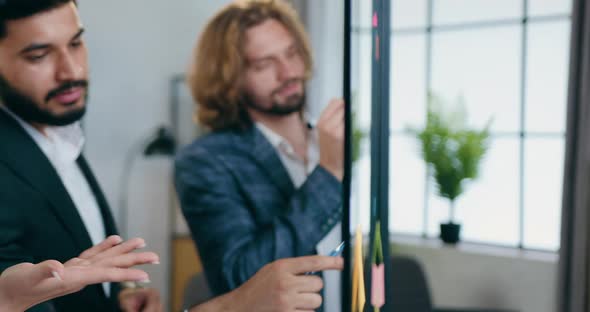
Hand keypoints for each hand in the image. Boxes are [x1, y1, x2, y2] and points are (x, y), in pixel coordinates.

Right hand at [0, 235, 158, 310]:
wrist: (6, 295)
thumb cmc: (15, 288)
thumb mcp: (27, 278)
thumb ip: (43, 273)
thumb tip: (58, 270)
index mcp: (74, 279)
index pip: (107, 274)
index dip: (127, 272)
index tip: (147, 274)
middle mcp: (79, 276)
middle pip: (112, 266)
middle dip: (134, 261)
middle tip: (156, 257)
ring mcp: (75, 272)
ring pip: (105, 258)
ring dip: (123, 250)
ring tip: (142, 242)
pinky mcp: (68, 268)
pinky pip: (91, 255)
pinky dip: (104, 246)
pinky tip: (114, 239)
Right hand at [221, 256, 343, 311]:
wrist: (238, 308)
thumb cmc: (257, 289)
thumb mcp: (272, 271)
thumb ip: (293, 269)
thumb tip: (320, 270)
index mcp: (281, 267)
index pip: (313, 261)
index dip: (331, 262)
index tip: (341, 263)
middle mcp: (285, 283)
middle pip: (318, 284)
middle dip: (313, 288)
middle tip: (300, 290)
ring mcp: (286, 302)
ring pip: (316, 301)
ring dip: (309, 303)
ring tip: (292, 302)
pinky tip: (289, 310)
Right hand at [317, 98, 344, 180]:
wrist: (330, 165)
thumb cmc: (330, 149)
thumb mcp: (325, 131)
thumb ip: (332, 118)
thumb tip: (345, 105)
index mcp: (321, 121)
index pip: (334, 102)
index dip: (343, 102)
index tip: (348, 105)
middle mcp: (325, 123)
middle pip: (341, 104)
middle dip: (348, 108)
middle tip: (351, 116)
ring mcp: (332, 129)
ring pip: (346, 112)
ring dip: (351, 116)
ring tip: (350, 125)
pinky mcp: (339, 134)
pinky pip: (349, 122)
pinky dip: (352, 124)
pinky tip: (350, 131)